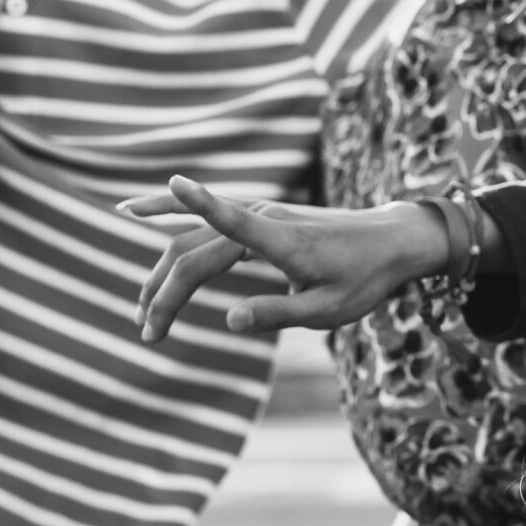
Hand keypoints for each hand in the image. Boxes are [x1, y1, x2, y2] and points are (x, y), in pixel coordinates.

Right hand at [121, 175, 447, 339]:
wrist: (391, 241)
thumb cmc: (364, 278)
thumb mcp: (328, 309)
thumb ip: (278, 315)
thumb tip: (227, 321)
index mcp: (281, 239)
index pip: (230, 220)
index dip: (197, 204)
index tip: (159, 190)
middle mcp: (263, 217)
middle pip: (191, 252)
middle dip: (163, 293)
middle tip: (148, 335)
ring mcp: (258, 212)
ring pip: (191, 240)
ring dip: (161, 274)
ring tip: (142, 312)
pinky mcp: (258, 217)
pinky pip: (204, 219)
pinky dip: (169, 215)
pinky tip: (133, 210)